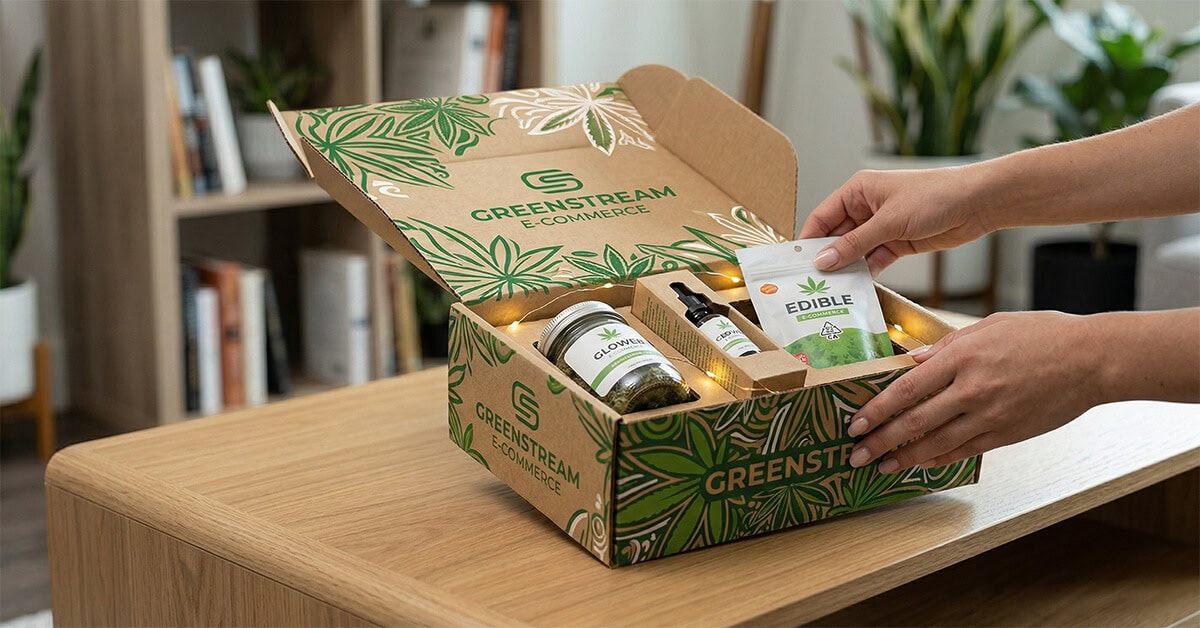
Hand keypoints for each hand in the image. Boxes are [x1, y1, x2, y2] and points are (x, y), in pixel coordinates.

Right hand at [798, 167, 992, 275]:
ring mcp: (882, 226)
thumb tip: (822, 261)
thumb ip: (854, 244)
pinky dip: (867, 272)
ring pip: (855, 251)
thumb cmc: (934, 197)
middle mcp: (866, 207)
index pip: (823, 217)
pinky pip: (874, 259)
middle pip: (837, 236)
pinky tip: (857, 288)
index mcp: (858, 191)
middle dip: (826, 258)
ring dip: (847, 269)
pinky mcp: (898, 242)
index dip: (809, 240)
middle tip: (812, 284)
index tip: (795, 264)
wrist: (977, 203)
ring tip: (831, 291)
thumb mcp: (889, 221)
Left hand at [846, 312, 1103, 471]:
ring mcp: (991, 415)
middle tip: (855, 453)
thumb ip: (945, 346)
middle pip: (915, 420)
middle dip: (880, 439)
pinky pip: (965, 450)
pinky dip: (939, 459)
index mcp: (963, 356)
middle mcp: (972, 389)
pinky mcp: (1008, 433)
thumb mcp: (988, 326)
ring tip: (879, 466)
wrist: (1092, 359)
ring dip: (904, 457)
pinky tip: (920, 464)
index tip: (855, 422)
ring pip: (936, 442)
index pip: (907, 388)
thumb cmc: (1041, 335)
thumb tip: (911, 361)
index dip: (876, 409)